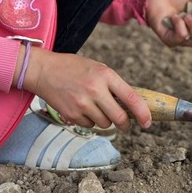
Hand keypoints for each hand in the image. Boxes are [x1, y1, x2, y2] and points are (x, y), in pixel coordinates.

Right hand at [23, 49, 151, 131]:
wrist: (44, 70)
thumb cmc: (73, 68)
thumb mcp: (97, 68)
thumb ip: (113, 84)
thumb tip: (130, 105)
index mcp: (105, 75)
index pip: (131, 97)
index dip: (143, 113)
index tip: (147, 122)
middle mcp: (95, 90)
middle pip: (119, 117)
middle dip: (125, 124)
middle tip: (125, 123)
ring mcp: (83, 104)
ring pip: (105, 124)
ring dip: (105, 120)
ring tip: (95, 106)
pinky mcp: (72, 115)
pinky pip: (90, 125)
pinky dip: (90, 120)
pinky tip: (81, 108)